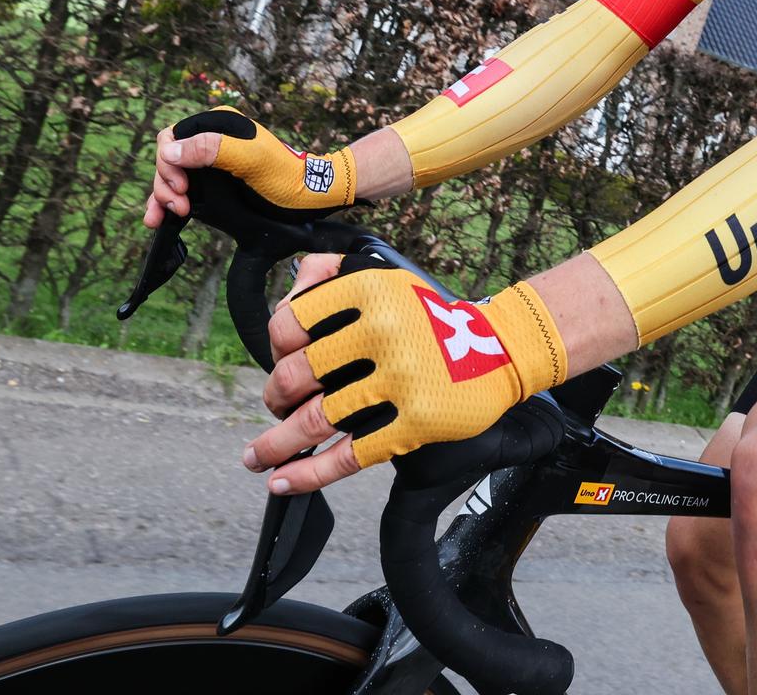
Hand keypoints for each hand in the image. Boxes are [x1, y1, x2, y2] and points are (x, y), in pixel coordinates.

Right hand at [142, 106, 355, 228]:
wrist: (309, 197)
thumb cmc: (285, 175)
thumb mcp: (251, 159)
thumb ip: (212, 149)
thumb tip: (168, 152)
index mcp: (217, 124)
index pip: (171, 137)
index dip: (168, 162)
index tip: (181, 187)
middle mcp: (210, 141)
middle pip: (167, 159)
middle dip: (166, 184)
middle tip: (180, 207)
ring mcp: (210, 165)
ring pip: (170, 177)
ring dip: (162, 196)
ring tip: (163, 218)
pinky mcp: (212, 185)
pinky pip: (181, 191)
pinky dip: (165, 204)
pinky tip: (158, 220)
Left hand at [243, 253, 567, 491]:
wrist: (500, 348)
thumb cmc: (429, 316)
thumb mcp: (384, 277)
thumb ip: (330, 274)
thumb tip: (286, 295)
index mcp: (369, 290)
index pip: (290, 323)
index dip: (274, 346)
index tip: (281, 359)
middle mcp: (383, 332)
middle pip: (297, 375)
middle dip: (275, 397)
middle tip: (277, 406)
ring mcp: (400, 380)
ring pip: (315, 420)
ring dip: (275, 444)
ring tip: (255, 457)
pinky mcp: (416, 422)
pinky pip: (349, 456)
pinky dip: (308, 474)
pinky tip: (282, 482)